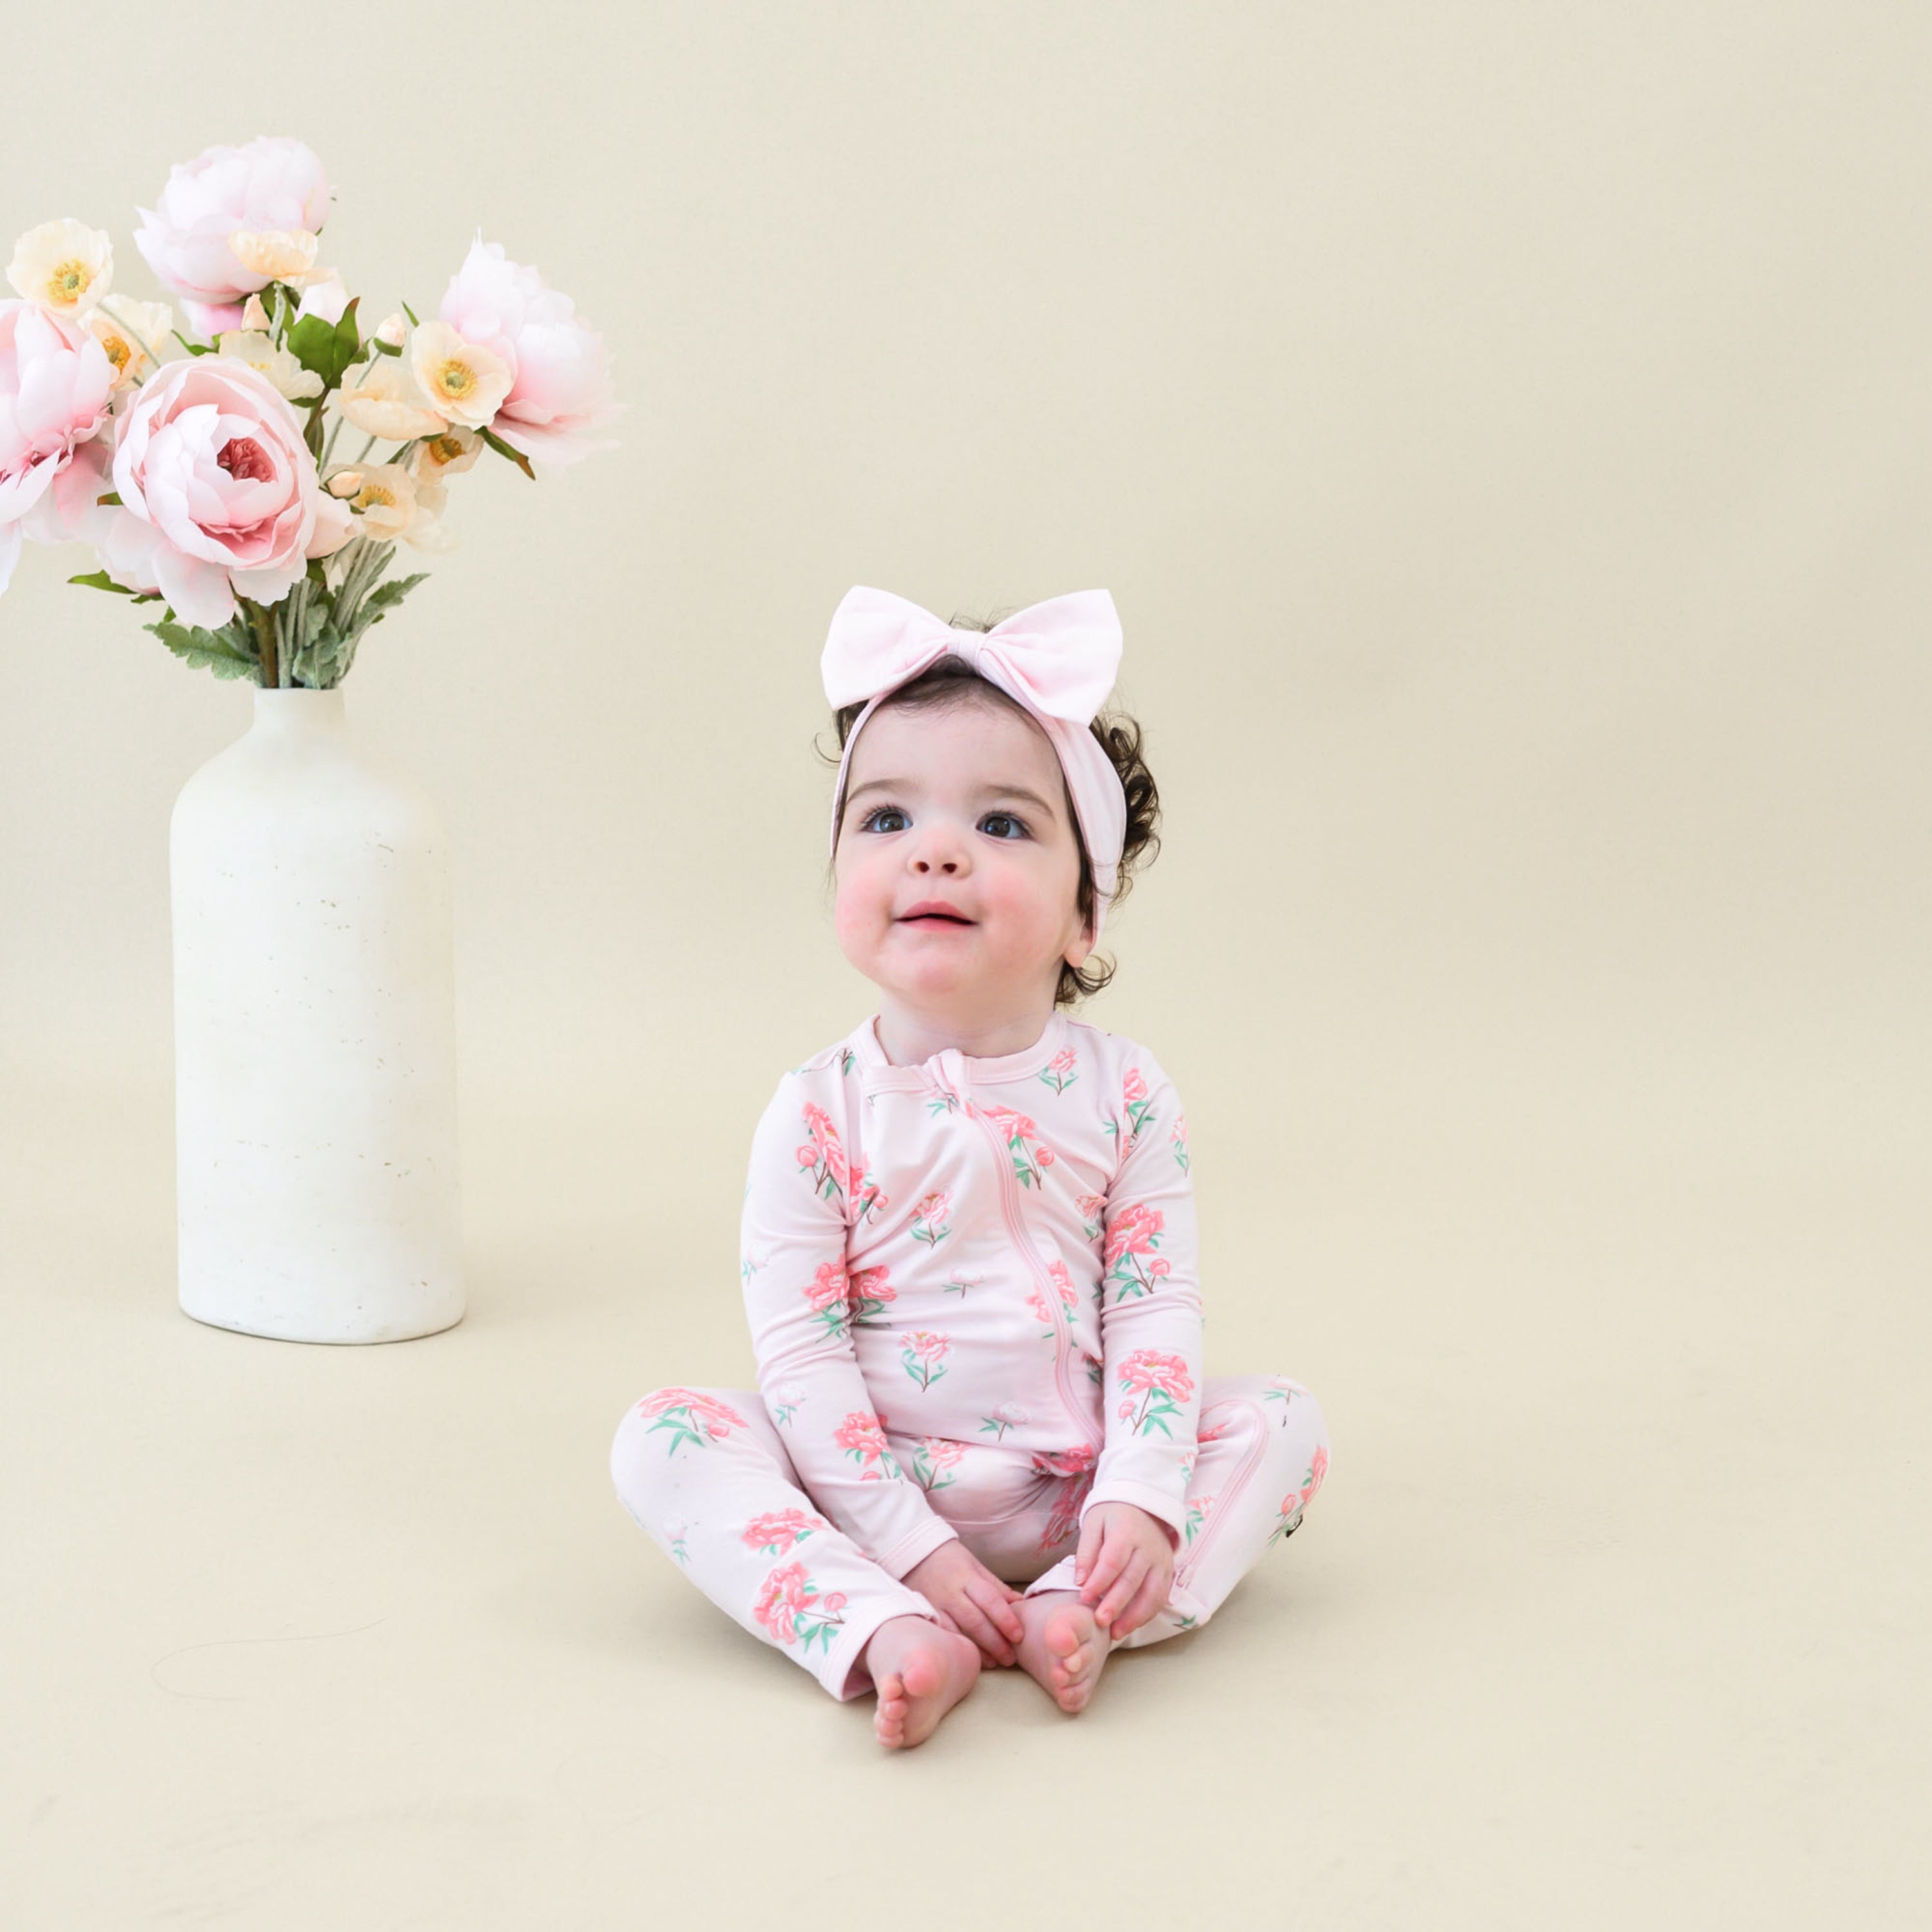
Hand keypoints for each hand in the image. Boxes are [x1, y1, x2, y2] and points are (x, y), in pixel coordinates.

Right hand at [902, 1538, 1026, 1666]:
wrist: (914, 1554)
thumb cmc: (951, 1560)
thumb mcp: (976, 1566)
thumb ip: (997, 1587)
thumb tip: (1021, 1604)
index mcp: (967, 1576)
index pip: (990, 1599)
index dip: (1005, 1619)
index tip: (1019, 1635)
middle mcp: (951, 1593)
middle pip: (975, 1621)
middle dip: (995, 1642)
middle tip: (1010, 1658)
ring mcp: (935, 1606)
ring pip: (958, 1632)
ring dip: (978, 1650)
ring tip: (995, 1662)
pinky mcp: (925, 1616)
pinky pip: (943, 1635)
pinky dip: (957, 1647)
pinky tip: (970, 1658)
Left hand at [1075, 1502, 1175, 1638]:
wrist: (1144, 1504)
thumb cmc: (1113, 1514)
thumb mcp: (1094, 1523)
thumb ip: (1087, 1551)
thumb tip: (1081, 1581)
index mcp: (1126, 1532)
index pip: (1113, 1561)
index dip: (1099, 1581)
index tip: (1084, 1597)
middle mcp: (1148, 1547)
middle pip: (1132, 1580)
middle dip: (1115, 1604)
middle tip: (1100, 1621)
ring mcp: (1161, 1560)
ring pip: (1151, 1593)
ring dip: (1134, 1616)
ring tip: (1116, 1632)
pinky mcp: (1168, 1570)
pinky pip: (1161, 1597)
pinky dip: (1148, 1614)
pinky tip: (1132, 1625)